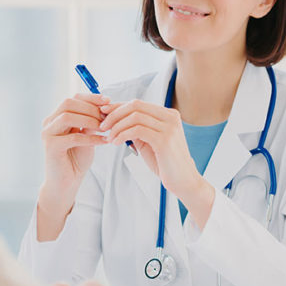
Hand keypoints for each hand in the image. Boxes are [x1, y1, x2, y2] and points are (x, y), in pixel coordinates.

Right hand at [39, 93, 111, 214]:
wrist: (66, 182)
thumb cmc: (76, 159)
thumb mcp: (86, 135)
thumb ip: (91, 122)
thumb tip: (105, 107)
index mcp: (56, 117)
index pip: (72, 98)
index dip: (91, 98)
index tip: (108, 101)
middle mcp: (49, 122)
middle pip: (68, 104)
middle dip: (91, 108)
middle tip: (107, 117)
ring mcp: (48, 134)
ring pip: (68, 117)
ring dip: (90, 120)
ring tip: (104, 128)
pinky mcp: (51, 146)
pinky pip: (73, 137)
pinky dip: (91, 138)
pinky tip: (103, 141)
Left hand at [98, 99, 214, 225]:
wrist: (183, 181)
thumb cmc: (164, 163)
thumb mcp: (148, 141)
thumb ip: (136, 129)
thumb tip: (114, 119)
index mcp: (168, 115)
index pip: (138, 104)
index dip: (118, 106)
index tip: (103, 113)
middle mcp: (170, 117)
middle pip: (135, 106)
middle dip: (115, 114)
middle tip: (102, 125)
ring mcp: (169, 127)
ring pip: (134, 117)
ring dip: (117, 126)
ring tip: (108, 137)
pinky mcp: (164, 139)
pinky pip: (137, 130)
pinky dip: (122, 134)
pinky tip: (116, 142)